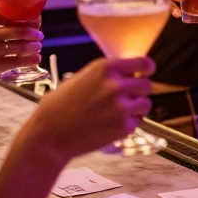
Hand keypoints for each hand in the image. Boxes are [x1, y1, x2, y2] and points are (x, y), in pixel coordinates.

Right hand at [0, 10, 42, 86]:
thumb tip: (14, 20)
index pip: (9, 13)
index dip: (25, 15)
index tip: (35, 18)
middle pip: (18, 30)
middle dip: (33, 32)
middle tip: (39, 34)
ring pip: (20, 47)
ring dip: (33, 47)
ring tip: (38, 46)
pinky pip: (15, 62)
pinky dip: (28, 60)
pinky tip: (35, 59)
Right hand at [29, 57, 153, 161]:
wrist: (50, 135)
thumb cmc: (59, 106)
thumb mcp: (81, 79)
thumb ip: (105, 76)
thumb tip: (126, 74)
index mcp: (105, 68)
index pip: (142, 63)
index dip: (147, 68)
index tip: (147, 72)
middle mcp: (116, 85)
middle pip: (146, 84)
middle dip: (139, 91)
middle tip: (127, 97)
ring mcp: (122, 107)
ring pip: (145, 104)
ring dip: (136, 107)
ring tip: (119, 112)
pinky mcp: (124, 127)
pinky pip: (136, 122)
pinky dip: (128, 124)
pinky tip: (111, 125)